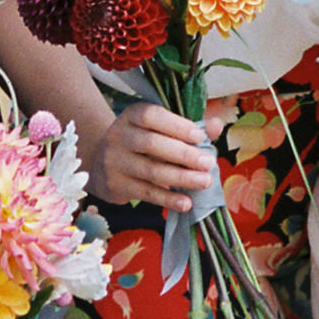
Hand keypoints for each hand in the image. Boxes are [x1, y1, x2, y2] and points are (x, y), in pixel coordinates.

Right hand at [94, 100, 218, 206]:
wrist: (102, 164)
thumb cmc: (142, 143)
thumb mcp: (161, 130)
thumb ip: (190, 127)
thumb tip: (216, 125)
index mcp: (132, 115)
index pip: (151, 116)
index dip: (176, 126)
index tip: (200, 136)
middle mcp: (118, 135)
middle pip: (151, 144)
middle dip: (184, 155)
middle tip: (208, 163)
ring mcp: (114, 161)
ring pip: (150, 170)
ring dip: (181, 178)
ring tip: (205, 181)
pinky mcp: (115, 184)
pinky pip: (146, 192)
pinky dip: (168, 198)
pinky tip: (186, 202)